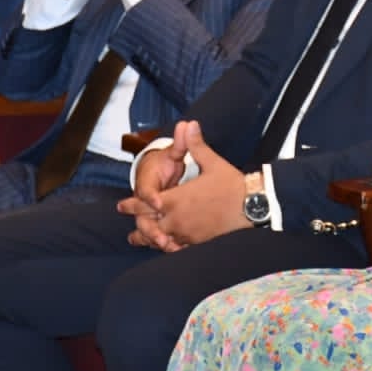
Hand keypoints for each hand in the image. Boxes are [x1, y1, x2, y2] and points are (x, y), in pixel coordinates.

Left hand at [125, 121, 246, 248]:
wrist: (251, 207)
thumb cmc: (231, 184)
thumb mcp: (212, 162)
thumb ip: (195, 146)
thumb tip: (189, 123)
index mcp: (176, 199)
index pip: (147, 203)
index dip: (132, 204)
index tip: (120, 206)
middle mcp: (177, 218)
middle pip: (151, 225)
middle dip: (139, 226)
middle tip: (130, 231)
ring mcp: (187, 233)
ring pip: (162, 240)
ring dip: (151, 240)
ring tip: (142, 243)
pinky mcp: (199, 242)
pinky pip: (179, 247)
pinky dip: (170, 248)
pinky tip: (168, 248)